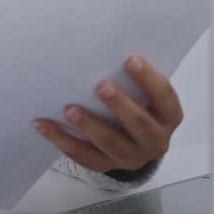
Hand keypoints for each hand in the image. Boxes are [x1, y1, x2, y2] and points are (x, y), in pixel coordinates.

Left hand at [34, 55, 183, 173]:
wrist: (139, 142)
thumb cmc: (142, 104)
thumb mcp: (148, 93)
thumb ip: (136, 78)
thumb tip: (108, 48)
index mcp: (169, 116)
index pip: (164, 97)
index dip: (148, 79)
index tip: (131, 59)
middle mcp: (155, 140)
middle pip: (139, 124)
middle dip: (119, 104)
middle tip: (101, 85)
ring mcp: (131, 157)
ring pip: (110, 143)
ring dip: (88, 125)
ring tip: (69, 109)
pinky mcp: (107, 165)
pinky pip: (83, 156)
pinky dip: (62, 140)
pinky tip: (44, 124)